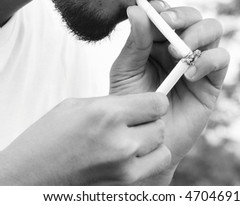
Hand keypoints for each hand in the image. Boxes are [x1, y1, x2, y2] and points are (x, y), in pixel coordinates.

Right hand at [0, 93, 169, 184]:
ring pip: (161, 149)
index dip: (155, 101)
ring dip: (150, 143)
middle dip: (151, 121)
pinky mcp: (122, 187)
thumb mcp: (77, 106)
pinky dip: (145, 162)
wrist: (28, 178)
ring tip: (131, 139)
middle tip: (135, 121)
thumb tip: (135, 103)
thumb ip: (112, 103)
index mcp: (107, 114)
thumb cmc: (46, 140)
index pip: (158, 104)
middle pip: (161, 126)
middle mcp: (120, 142)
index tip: (149, 102)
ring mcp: (123, 168)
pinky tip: (127, 156)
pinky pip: (151, 169)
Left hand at [110, 0, 229, 183]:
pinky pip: (222, 58)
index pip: (166, 12)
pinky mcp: (213, 80)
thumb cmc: (132, 105)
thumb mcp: (126, 71)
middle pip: (192, 15)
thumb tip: (136, 9)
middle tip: (167, 23)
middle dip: (181, 15)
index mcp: (157, 39)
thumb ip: (134, 42)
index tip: (153, 10)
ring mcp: (198, 61)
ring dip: (197, 33)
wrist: (145, 141)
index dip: (162, 7)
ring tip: (178, 53)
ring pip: (213, 29)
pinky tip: (189, 75)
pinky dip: (208, 60)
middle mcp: (180, 45)